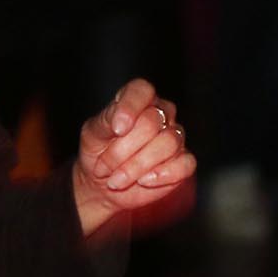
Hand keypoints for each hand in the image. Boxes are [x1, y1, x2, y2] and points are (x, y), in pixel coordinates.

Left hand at [72, 78, 194, 235]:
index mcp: (136, 100)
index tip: (117, 129)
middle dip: (122, 151)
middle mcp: (160, 113)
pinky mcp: (183, 161)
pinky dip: (162, 175)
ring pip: (168, 143)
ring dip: (137, 166)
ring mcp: (175, 136)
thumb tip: (122, 122)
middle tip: (103, 167)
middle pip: (151, 123)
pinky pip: (185, 164)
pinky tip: (143, 181)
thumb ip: (105, 121)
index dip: (130, 107)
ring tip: (117, 179)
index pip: (141, 90)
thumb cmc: (98, 153)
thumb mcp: (92, 134)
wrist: (103, 186)